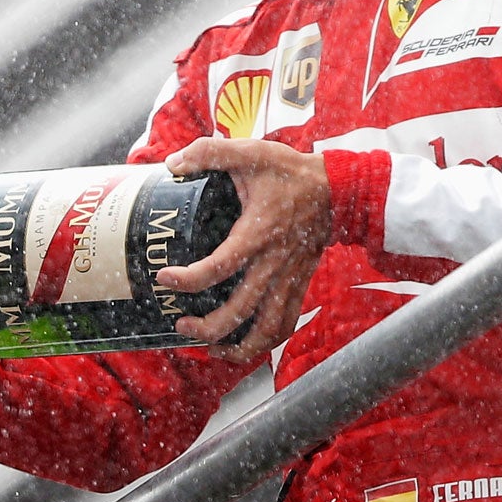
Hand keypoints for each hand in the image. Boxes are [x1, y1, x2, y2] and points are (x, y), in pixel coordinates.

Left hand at [156, 138, 331, 364]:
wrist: (337, 190)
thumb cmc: (289, 172)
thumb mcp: (249, 152)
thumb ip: (209, 152)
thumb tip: (171, 163)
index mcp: (258, 234)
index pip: (221, 266)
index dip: (190, 279)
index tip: (164, 278)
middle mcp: (274, 264)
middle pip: (241, 311)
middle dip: (208, 327)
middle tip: (180, 326)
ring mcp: (289, 279)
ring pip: (268, 330)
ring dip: (238, 347)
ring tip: (210, 349)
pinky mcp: (299, 285)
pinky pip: (285, 324)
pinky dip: (265, 342)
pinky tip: (242, 344)